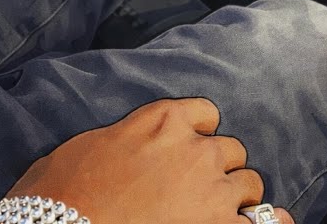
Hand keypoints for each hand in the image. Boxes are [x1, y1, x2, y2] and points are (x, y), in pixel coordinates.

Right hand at [7, 98, 294, 223]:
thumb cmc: (57, 196)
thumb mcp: (83, 148)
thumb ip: (120, 138)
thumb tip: (119, 149)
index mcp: (161, 121)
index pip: (204, 114)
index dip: (198, 135)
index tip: (188, 150)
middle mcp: (195, 149)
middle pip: (230, 150)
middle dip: (218, 169)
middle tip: (197, 191)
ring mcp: (213, 190)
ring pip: (250, 183)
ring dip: (235, 197)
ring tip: (217, 214)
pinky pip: (268, 222)